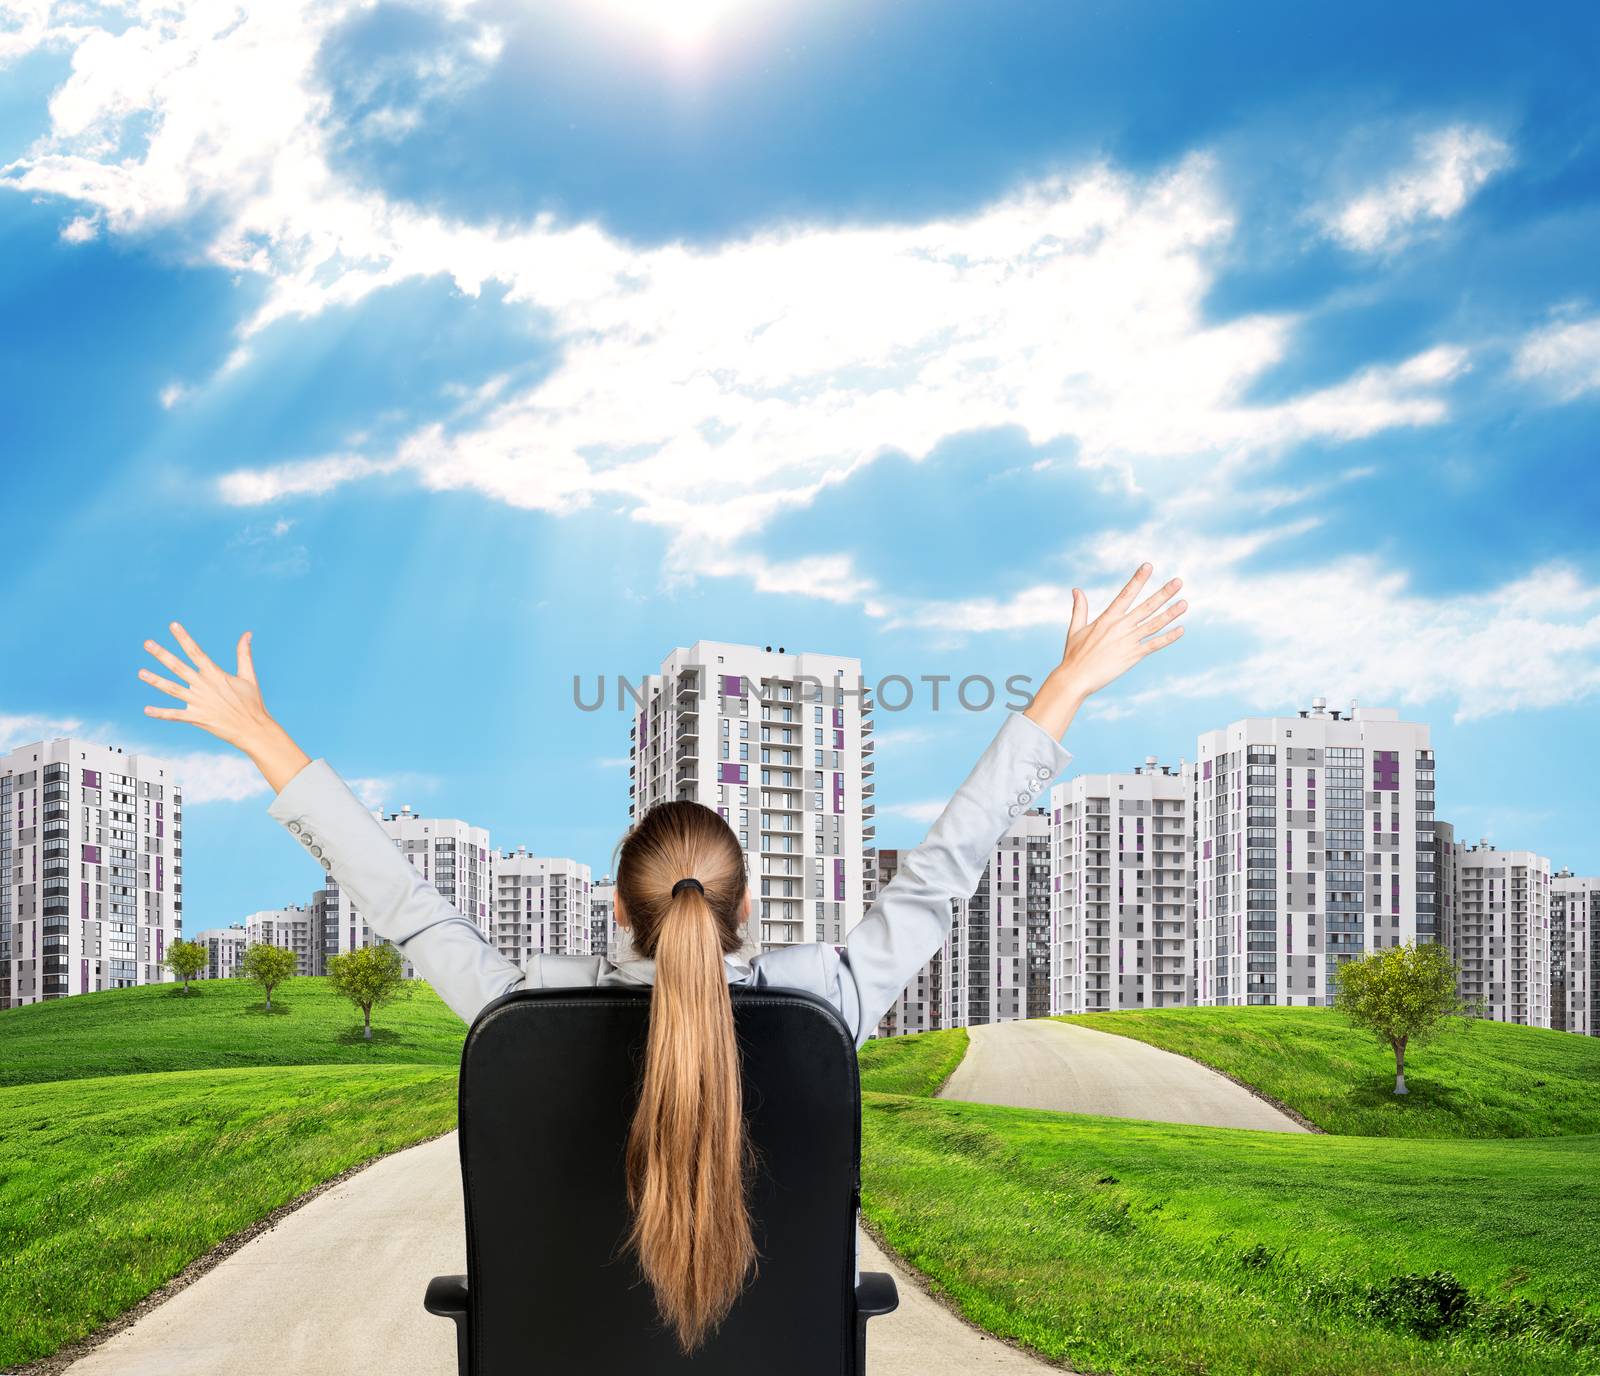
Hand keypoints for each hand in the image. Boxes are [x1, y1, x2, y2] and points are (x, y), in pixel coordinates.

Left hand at [139, 623, 311, 792]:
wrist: (253, 729)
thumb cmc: (252, 703)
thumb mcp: (249, 676)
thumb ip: (244, 654)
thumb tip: (247, 633)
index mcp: (216, 675)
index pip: (196, 652)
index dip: (184, 638)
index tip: (173, 625)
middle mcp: (204, 686)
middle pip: (179, 667)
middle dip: (162, 655)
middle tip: (147, 643)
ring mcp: (199, 702)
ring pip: (172, 689)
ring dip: (156, 680)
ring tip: (141, 673)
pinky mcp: (197, 718)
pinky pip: (175, 715)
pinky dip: (161, 713)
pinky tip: (147, 710)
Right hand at [1023, 562, 1185, 739]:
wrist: (1076, 678)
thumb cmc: (1074, 655)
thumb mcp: (1075, 629)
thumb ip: (1079, 608)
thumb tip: (1076, 590)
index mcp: (1107, 618)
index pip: (1126, 594)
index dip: (1138, 579)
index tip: (1148, 566)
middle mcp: (1120, 627)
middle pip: (1147, 607)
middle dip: (1164, 593)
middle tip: (1178, 582)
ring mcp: (1128, 641)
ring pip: (1154, 624)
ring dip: (1171, 613)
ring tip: (1184, 603)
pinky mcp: (1133, 656)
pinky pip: (1154, 645)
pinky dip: (1168, 638)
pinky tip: (1181, 630)